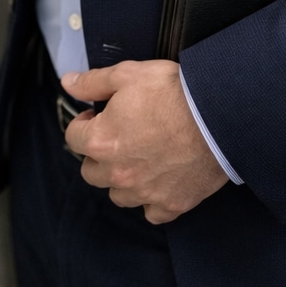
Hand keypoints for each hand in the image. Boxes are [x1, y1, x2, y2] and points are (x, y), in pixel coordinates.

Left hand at [61, 59, 227, 223]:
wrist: (218, 115)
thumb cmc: (172, 92)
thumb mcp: (128, 74)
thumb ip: (93, 82)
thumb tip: (67, 83)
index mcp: (101, 141)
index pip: (74, 137)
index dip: (84, 122)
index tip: (97, 115)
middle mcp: (118, 173)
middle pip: (91, 172)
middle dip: (98, 154)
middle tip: (118, 136)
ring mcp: (144, 193)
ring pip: (117, 195)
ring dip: (122, 179)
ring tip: (139, 157)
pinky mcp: (171, 204)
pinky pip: (151, 212)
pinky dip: (151, 200)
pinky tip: (160, 179)